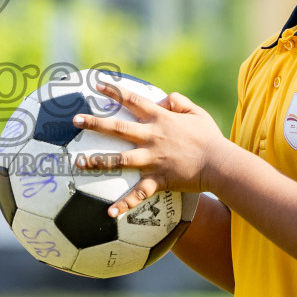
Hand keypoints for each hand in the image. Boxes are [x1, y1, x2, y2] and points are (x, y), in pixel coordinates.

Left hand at [72, 78, 231, 216]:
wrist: (220, 164)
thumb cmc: (210, 137)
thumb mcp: (197, 112)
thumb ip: (179, 101)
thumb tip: (165, 98)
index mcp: (160, 119)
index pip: (132, 100)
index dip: (114, 91)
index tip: (95, 85)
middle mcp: (152, 137)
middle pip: (118, 128)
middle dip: (95, 123)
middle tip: (75, 120)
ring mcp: (153, 159)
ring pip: (120, 160)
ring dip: (98, 161)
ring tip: (78, 162)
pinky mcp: (158, 179)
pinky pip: (138, 194)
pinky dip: (124, 204)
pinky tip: (109, 212)